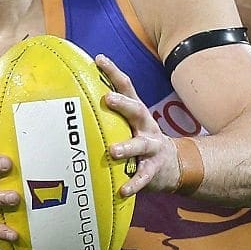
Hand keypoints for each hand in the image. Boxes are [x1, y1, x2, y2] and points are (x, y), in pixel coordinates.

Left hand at [95, 54, 180, 196]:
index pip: (126, 87)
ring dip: (127, 147)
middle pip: (137, 110)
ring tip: (113, 152)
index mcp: (137, 113)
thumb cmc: (141, 140)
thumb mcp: (129, 123)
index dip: (114, 72)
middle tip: (107, 98)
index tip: (99, 59)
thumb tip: (74, 98)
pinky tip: (123, 190)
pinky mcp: (154, 169)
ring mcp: (152, 147)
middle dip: (123, 104)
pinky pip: (144, 176)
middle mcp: (146, 126)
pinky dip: (134, 183)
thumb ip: (109, 114)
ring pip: (141, 145)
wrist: (175, 164)